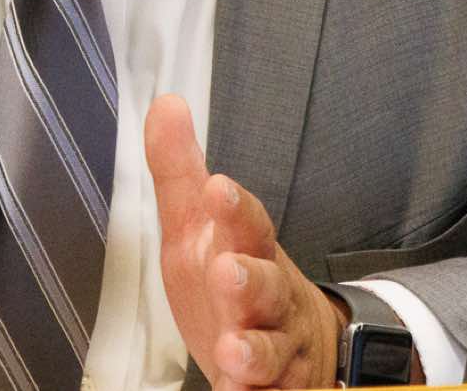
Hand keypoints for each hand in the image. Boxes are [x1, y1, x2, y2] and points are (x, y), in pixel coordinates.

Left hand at [146, 94, 345, 388]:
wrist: (301, 346)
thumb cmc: (239, 279)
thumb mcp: (200, 225)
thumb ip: (180, 170)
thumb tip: (165, 104)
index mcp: (250, 250)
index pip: (248, 224)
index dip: (235, 209)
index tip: (219, 190)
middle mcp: (270, 299)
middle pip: (265, 285)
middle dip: (247, 279)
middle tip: (227, 272)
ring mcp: (276, 347)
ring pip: (271, 348)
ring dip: (253, 349)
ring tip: (233, 349)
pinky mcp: (275, 387)